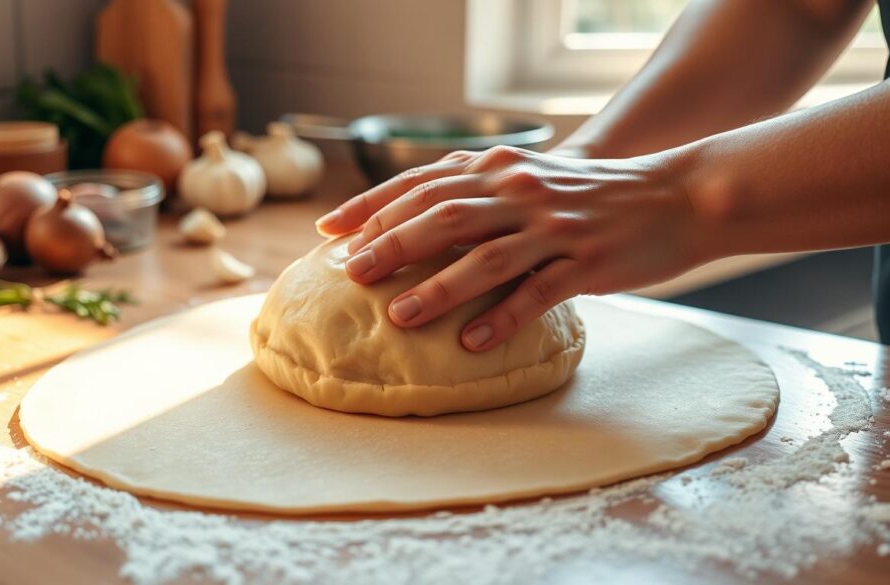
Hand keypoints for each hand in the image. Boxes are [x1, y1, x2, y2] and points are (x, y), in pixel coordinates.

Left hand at [315, 146, 702, 350]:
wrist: (676, 195)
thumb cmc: (589, 195)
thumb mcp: (530, 177)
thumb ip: (478, 190)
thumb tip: (414, 218)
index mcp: (500, 168)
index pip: (422, 181)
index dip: (372, 204)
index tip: (329, 228)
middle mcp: (521, 190)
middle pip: (443, 214)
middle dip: (390, 243)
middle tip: (350, 272)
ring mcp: (555, 226)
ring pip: (484, 256)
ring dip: (437, 286)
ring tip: (397, 315)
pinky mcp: (587, 262)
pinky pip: (538, 293)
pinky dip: (502, 317)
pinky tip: (472, 343)